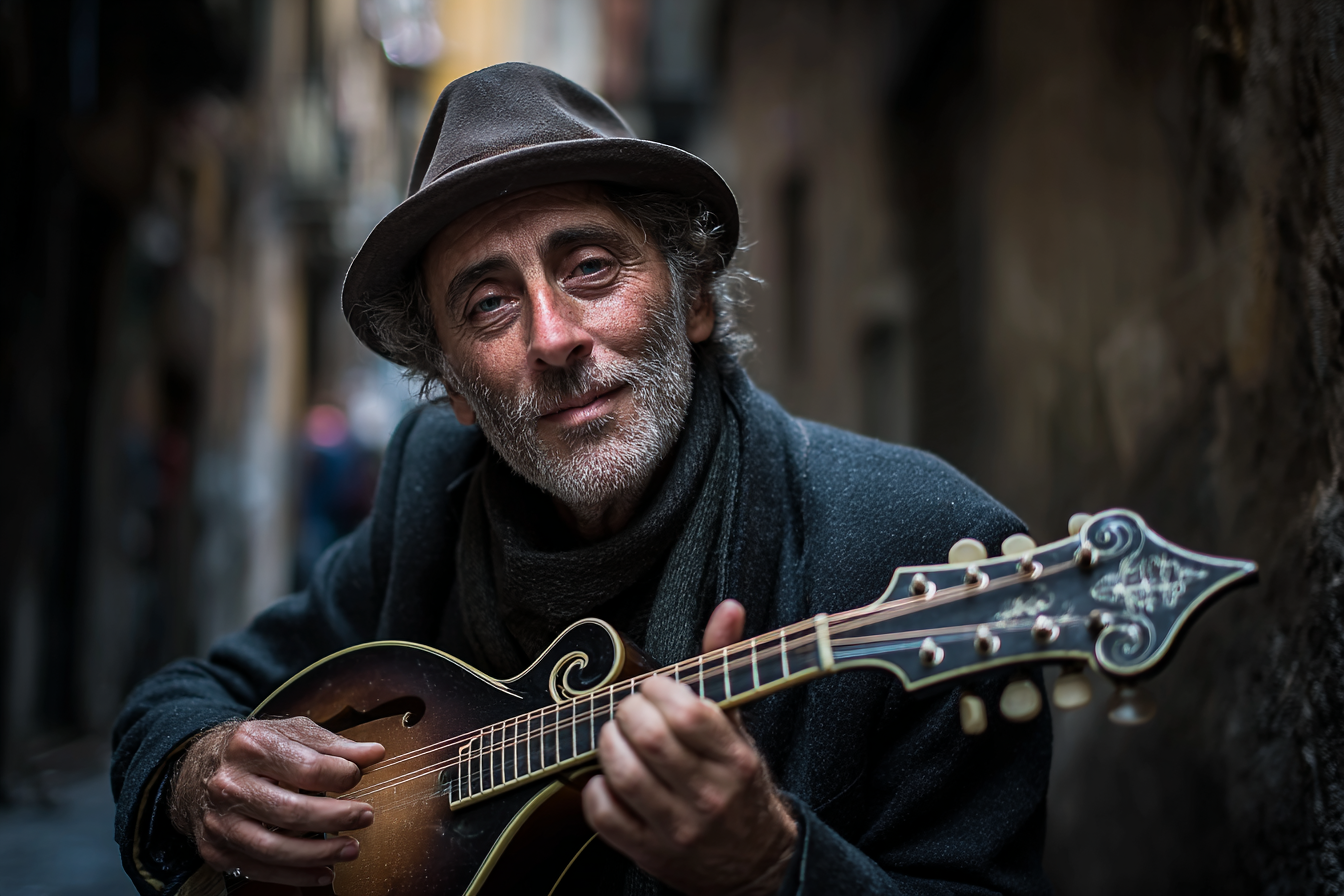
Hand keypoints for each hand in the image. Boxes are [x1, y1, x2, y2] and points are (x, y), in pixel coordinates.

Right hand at [170, 716, 384, 886]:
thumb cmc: (254, 749)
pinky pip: (260, 870)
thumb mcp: (290, 733)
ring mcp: (220, 821)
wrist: (195, 768)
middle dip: (337, 817)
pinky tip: (324, 872)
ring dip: (320, 853)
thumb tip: (374, 753)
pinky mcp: (216, 850)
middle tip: (366, 816)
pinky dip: (296, 877)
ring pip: (275, 848)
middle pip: (292, 811)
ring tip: (351, 849)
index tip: (357, 778)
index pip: (307, 767)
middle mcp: (230, 784)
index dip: (341, 776)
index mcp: (251, 746)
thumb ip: (333, 745)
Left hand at [582, 600, 797, 895]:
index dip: (660, 691)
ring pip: (625, 775)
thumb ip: (726, 664)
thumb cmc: (738, 783)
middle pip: (651, 741)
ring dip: (607, 745)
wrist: (753, 864)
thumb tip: (728, 606)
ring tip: (614, 735)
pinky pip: (605, 815)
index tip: (654, 689)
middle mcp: (709, 795)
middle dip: (627, 713)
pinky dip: (594, 789)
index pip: (689, 714)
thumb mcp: (740, 725)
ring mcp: (678, 828)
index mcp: (735, 760)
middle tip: (628, 709)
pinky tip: (605, 776)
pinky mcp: (649, 853)